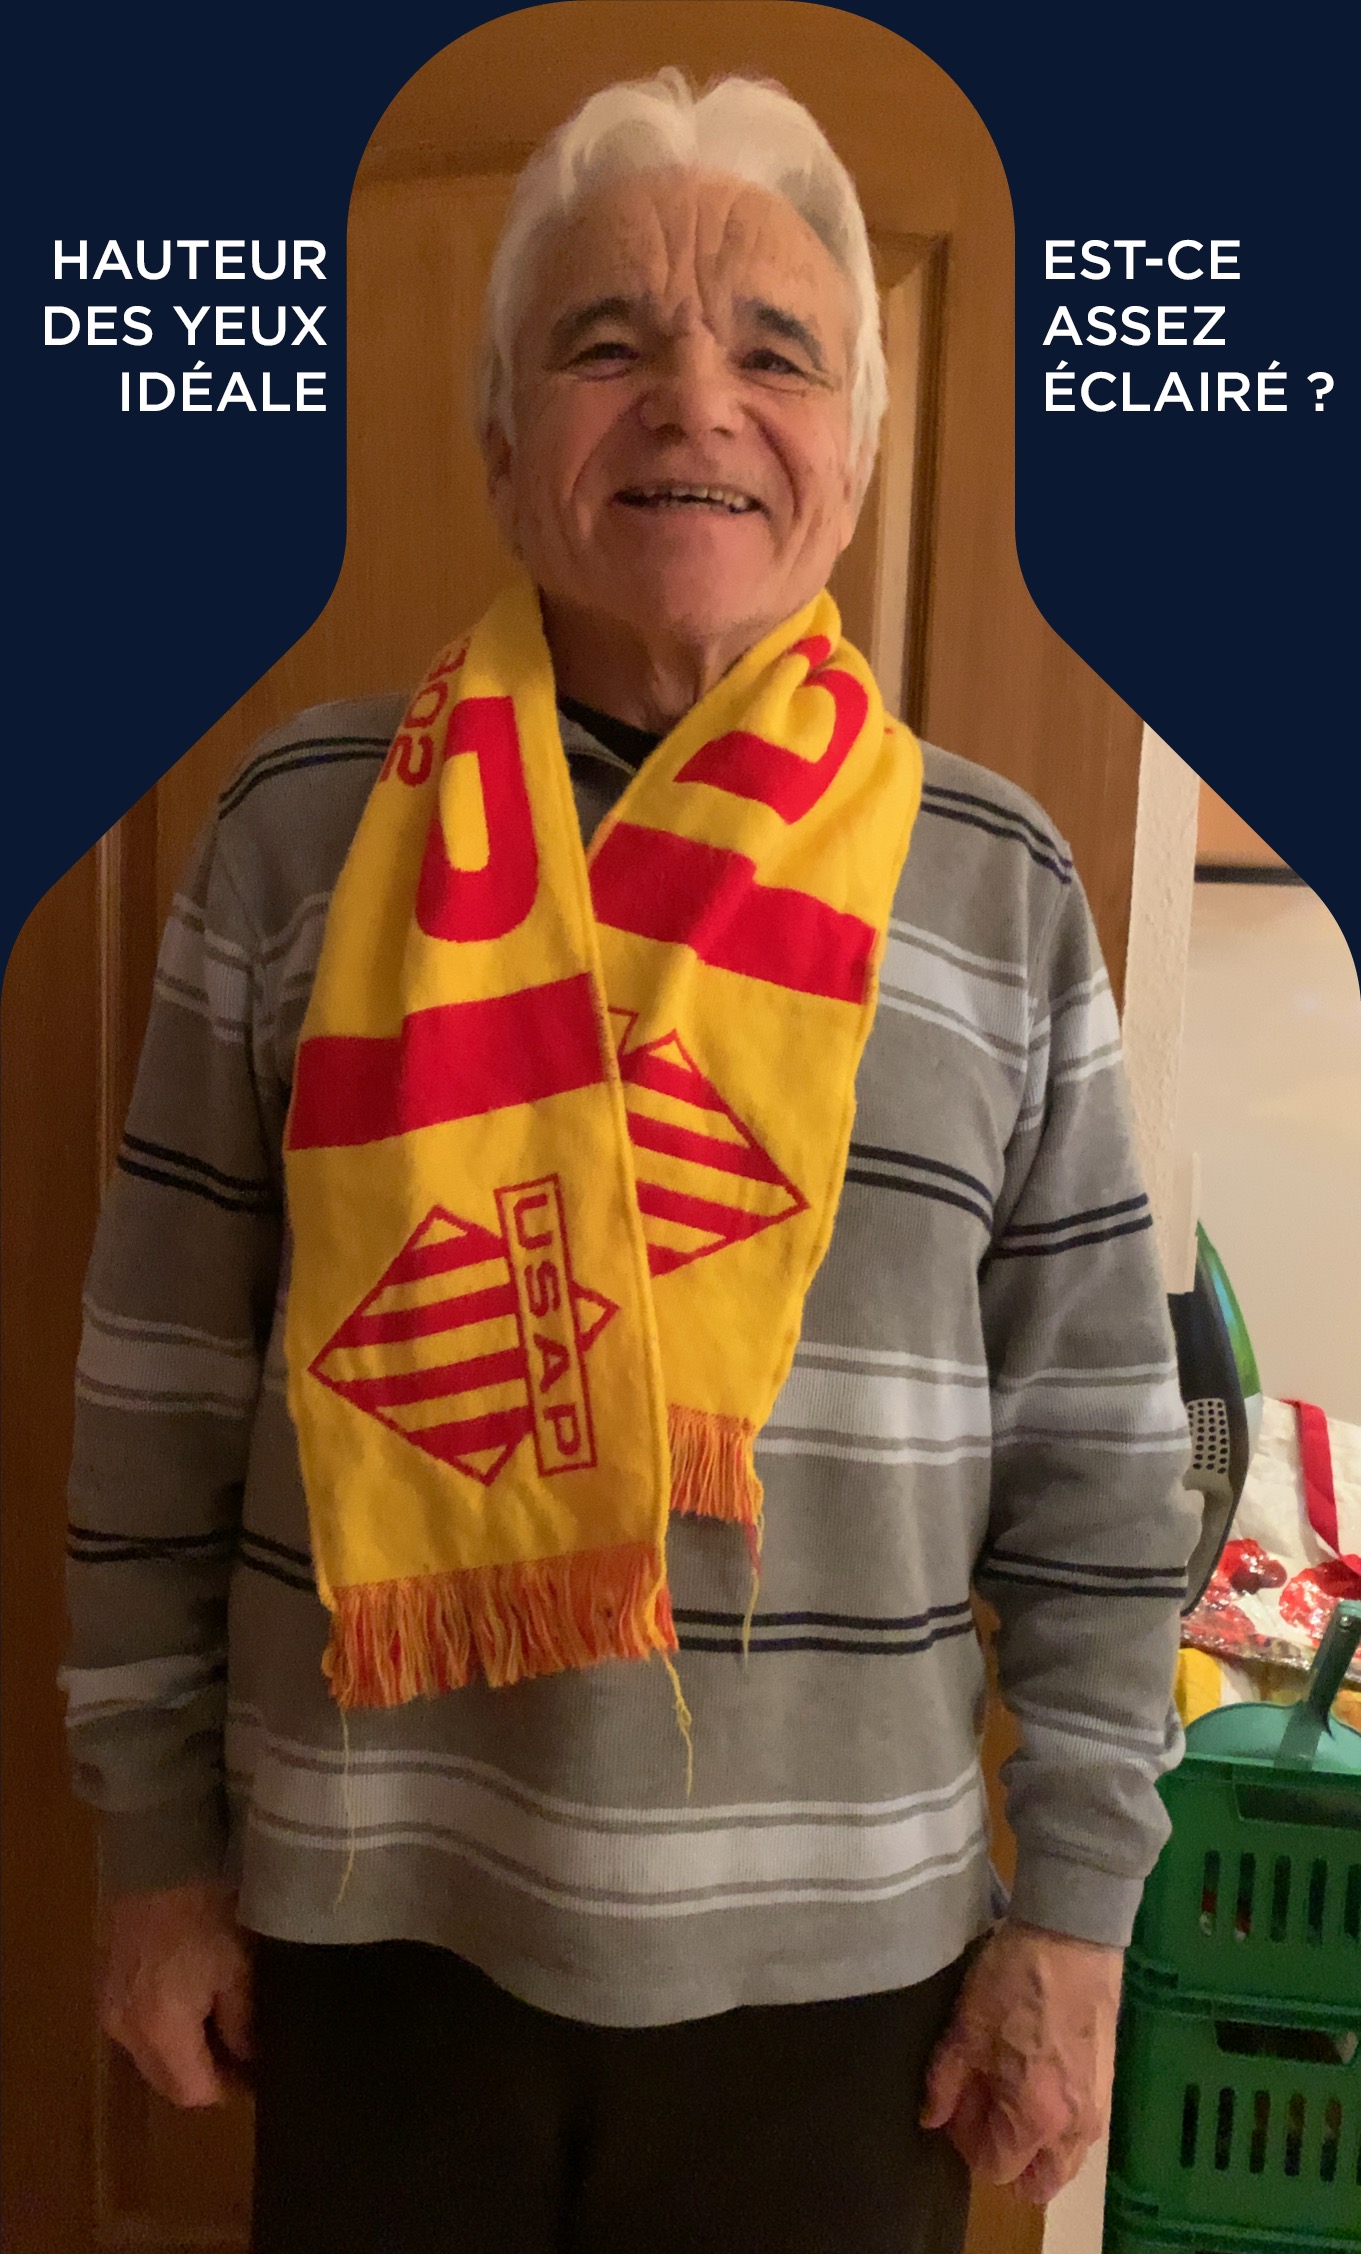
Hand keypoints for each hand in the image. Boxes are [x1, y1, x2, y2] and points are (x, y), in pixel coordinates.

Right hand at [97, 1882, 253, 2107]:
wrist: (159, 1859)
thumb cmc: (207, 1914)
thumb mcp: (237, 1969)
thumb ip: (242, 2023)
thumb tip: (248, 2056)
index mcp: (159, 2031)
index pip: (192, 2091)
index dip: (227, 2089)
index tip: (257, 2078)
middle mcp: (125, 2030)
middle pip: (165, 2080)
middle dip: (202, 2077)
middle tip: (242, 2059)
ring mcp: (108, 2006)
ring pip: (147, 2055)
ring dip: (180, 2055)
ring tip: (218, 2031)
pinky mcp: (104, 1982)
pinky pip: (134, 2027)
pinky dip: (161, 2030)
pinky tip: (188, 2005)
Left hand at [920, 1919, 1122, 2203]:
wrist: (1073, 1935)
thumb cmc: (1014, 1979)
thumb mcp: (966, 2027)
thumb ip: (946, 2081)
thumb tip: (932, 2118)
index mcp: (1034, 2119)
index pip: (997, 2169)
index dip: (967, 2143)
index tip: (956, 2106)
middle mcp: (1072, 2128)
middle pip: (1040, 2182)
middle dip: (1009, 2160)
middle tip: (984, 2110)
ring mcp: (1097, 2108)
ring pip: (1065, 2159)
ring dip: (1036, 2146)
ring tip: (1009, 2093)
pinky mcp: (1108, 2084)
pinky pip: (1081, 2131)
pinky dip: (1057, 2124)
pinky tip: (1036, 2078)